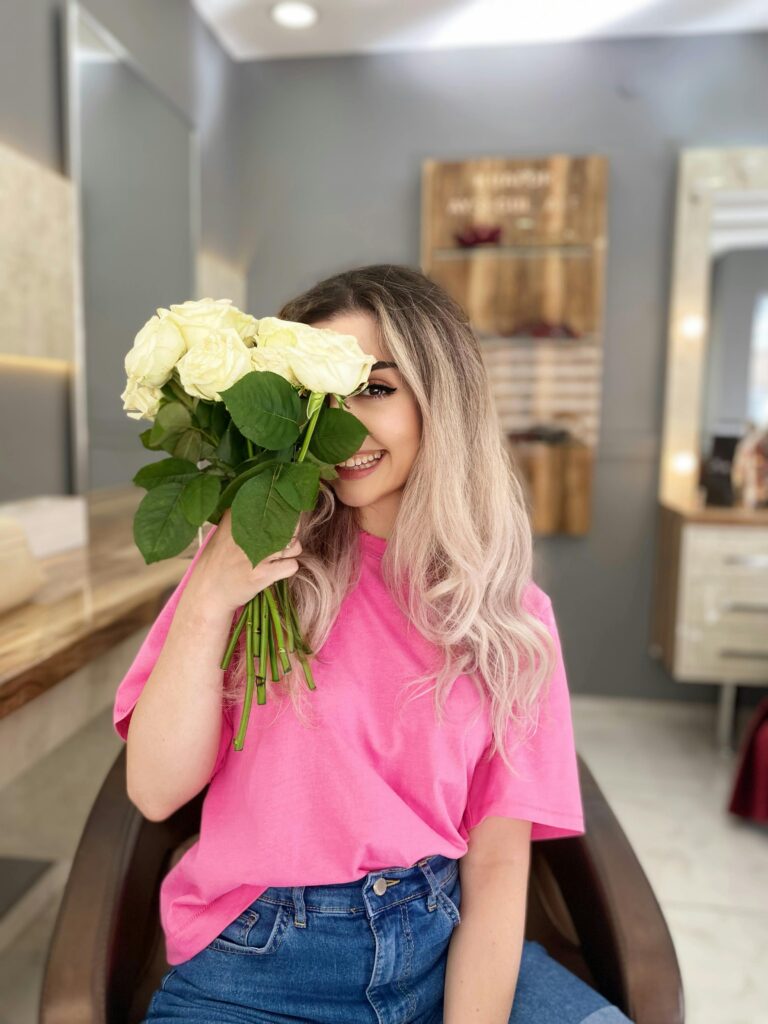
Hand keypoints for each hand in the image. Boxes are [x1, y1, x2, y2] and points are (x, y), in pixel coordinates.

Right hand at [184, 508, 301, 616]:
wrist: (207, 593)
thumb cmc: (218, 562)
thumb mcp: (224, 532)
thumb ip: (242, 517)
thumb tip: (268, 503)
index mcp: (238, 517)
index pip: (274, 505)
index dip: (283, 513)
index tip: (281, 520)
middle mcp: (248, 532)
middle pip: (289, 524)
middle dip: (290, 534)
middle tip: (280, 543)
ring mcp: (256, 553)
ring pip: (295, 545)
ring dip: (291, 552)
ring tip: (276, 558)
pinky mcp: (262, 574)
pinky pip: (292, 565)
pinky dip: (288, 569)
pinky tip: (276, 571)